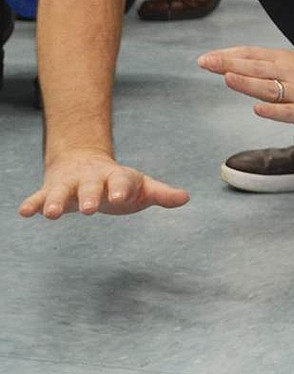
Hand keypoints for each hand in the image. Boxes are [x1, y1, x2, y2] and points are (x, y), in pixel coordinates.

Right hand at [19, 149, 188, 219]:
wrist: (84, 162)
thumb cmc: (118, 182)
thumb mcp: (141, 186)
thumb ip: (161, 193)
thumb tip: (186, 198)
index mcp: (117, 178)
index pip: (121, 181)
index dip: (121, 188)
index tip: (122, 196)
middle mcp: (92, 180)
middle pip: (91, 187)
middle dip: (89, 196)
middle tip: (89, 209)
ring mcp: (70, 185)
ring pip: (62, 192)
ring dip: (56, 201)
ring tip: (51, 214)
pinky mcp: (51, 191)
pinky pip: (40, 197)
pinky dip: (33, 203)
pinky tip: (25, 212)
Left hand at [198, 46, 293, 133]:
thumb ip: (269, 68)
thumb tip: (239, 67)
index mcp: (287, 61)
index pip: (254, 54)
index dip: (230, 55)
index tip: (208, 57)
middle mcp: (292, 74)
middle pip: (257, 67)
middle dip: (229, 64)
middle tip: (206, 62)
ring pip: (270, 87)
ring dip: (248, 82)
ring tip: (227, 77)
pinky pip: (287, 111)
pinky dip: (272, 110)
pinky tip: (258, 109)